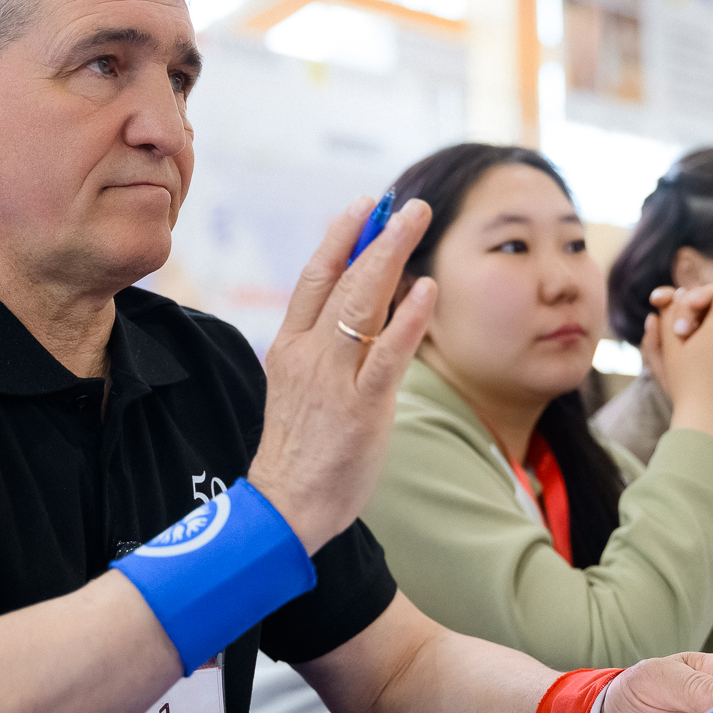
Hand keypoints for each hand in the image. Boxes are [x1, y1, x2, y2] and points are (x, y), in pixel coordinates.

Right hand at [247, 198, 436, 553]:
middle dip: (375, 234)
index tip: (365, 205)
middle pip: (340, 278)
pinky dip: (408, 318)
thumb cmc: (302, 449)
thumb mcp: (301, 385)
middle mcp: (309, 354)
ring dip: (391, 256)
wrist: (286, 507)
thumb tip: (358, 308)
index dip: (341, 236)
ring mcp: (334, 379)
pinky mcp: (362, 408)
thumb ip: (325, 347)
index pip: (315, 277)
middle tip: (406, 204)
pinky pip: (387, 354)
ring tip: (417, 222)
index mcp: (290, 346)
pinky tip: (427, 288)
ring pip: (361, 303)